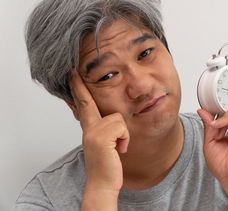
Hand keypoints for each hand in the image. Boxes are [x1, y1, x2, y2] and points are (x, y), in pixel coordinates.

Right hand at [69, 70, 129, 195]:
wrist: (103, 184)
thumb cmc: (107, 165)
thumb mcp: (104, 144)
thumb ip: (104, 130)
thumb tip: (110, 118)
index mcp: (89, 129)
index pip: (83, 105)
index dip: (78, 90)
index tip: (73, 75)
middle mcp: (88, 129)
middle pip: (86, 103)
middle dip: (79, 87)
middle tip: (73, 71)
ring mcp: (93, 133)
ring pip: (117, 118)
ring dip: (123, 134)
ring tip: (118, 147)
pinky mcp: (101, 138)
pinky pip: (122, 127)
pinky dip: (125, 139)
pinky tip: (119, 150)